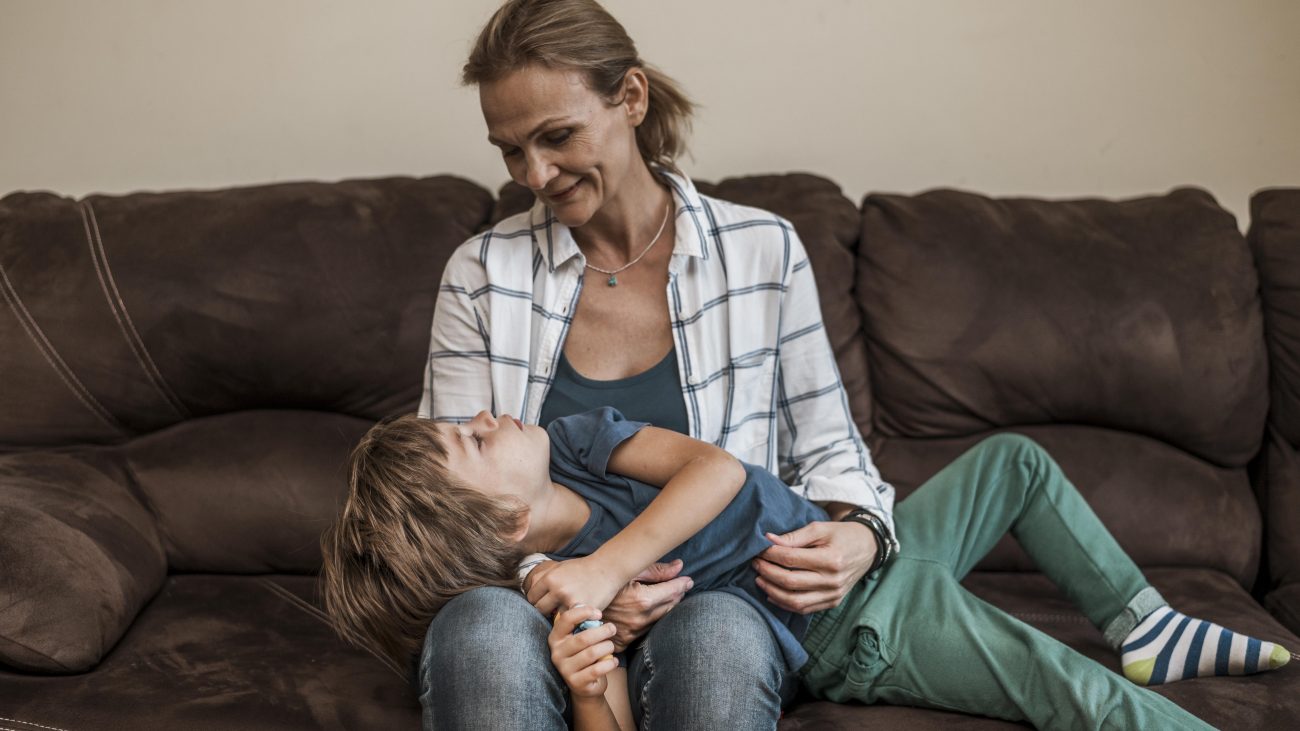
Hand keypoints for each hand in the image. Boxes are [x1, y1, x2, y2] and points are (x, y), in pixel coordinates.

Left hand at [527, 556, 623, 617]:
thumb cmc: (582, 569)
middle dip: (545, 611)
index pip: (531, 597)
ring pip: (554, 617)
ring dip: (558, 617)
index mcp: (550, 577)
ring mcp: (570, 599)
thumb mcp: (559, 567)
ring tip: (565, 613)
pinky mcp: (582, 608)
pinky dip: (572, 619)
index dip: (537, 601)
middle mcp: (557, 588)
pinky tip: (577, 615)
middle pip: (539, 609)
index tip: (544, 603)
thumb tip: (529, 591)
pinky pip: (570, 620)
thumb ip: (543, 578)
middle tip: (553, 610)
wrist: (607, 568)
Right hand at [549, 605, 618, 696]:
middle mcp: (556, 653)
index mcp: (555, 638)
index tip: (599, 614)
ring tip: (611, 646)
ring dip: (607, 647)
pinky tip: (614, 660)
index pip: (566, 619)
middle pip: (583, 638)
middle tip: (612, 629)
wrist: (583, 684)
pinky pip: (597, 670)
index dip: (584, 612)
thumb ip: (581, 622)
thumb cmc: (583, 654)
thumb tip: (587, 606)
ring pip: (591, 653)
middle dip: (602, 631)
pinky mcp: (576, 682)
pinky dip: (609, 663)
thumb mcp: (578, 637)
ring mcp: (565, 669)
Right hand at [602, 559, 693, 651]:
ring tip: (669, 596)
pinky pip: (646, 631)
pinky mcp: (624, 642)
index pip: (672, 591)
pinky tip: (652, 612)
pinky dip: (652, 621)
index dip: (682, 584)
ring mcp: (632, 633)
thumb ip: (656, 571)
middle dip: (677, 595)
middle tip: (682, 586)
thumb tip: (680, 566)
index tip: (688, 580)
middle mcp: (639, 619)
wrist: (577, 607)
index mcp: (642, 600)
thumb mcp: (627, 573)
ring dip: (667, 608)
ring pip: (660, 620)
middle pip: (669, 607)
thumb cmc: (601, 584)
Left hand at [753, 520, 876, 613]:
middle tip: (755, 563)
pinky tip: (772, 593)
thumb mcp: (820, 528)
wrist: (868, 548)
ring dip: (772, 591)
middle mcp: (832, 580)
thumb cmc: (842, 535)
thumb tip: (768, 540)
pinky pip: (804, 609)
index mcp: (831, 559)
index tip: (759, 549)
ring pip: (794, 601)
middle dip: (767, 572)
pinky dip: (784, 603)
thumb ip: (794, 536)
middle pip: (790, 581)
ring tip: (759, 579)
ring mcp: (833, 594)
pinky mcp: (833, 602)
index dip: (771, 555)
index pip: (791, 559)